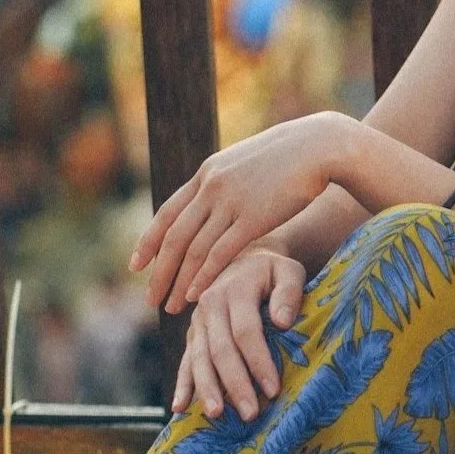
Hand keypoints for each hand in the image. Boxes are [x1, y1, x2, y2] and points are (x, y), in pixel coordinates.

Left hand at [130, 111, 349, 312]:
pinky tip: (196, 296)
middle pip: (174, 237)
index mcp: (207, 172)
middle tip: (150, 299)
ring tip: (171, 307)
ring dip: (179, 282)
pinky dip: (204, 277)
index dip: (148, 242)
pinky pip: (220, 253)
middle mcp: (212, 186)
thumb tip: (210, 198)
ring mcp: (231, 201)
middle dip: (159, 272)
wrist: (318, 146)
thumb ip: (223, 181)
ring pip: (193, 249)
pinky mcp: (253, 217)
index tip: (136, 266)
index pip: (167, 213)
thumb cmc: (288, 156)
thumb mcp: (244, 162)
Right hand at [174, 235, 306, 420]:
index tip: (273, 389)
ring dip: (207, 389)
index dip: (258, 362)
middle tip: (250, 413)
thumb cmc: (274, 272)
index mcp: (235, 289)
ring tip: (218, 415)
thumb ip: (288, 293)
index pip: (246, 331)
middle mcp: (210, 305)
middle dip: (235, 384)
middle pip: (221, 350)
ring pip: (200, 359)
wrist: (246, 260)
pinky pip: (186, 361)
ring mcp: (198, 321)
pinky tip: (179, 407)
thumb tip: (283, 322)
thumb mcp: (288, 271)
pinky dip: (182, 384)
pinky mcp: (193, 334)